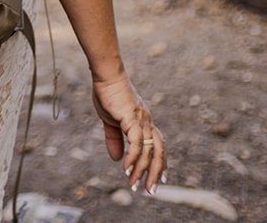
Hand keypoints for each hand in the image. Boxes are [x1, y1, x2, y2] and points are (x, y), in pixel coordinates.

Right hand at [91, 74, 165, 194]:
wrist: (106, 76)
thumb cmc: (109, 94)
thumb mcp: (110, 121)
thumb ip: (115, 139)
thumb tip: (117, 158)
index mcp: (145, 123)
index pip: (158, 147)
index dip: (160, 163)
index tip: (159, 180)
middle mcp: (148, 123)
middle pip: (159, 152)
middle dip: (156, 173)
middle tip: (150, 190)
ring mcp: (142, 121)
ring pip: (149, 151)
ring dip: (142, 170)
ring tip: (134, 184)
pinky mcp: (133, 118)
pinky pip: (137, 142)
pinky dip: (133, 157)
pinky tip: (126, 168)